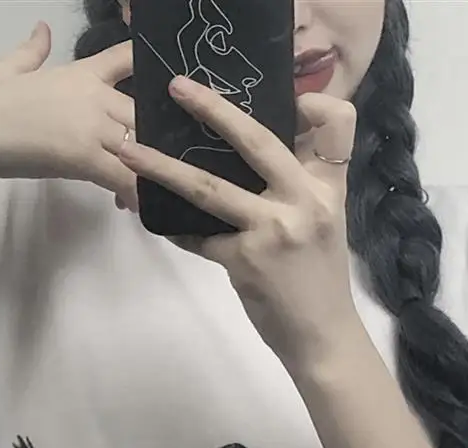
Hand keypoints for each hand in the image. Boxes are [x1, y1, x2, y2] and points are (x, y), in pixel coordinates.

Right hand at [0, 23, 137, 210]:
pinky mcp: (84, 157)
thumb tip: (43, 28)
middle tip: (148, 163)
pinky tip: (135, 207)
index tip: (160, 89)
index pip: (126, 58)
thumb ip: (33, 49)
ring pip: (140, 148)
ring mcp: (91, 126)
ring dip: (146, 171)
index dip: (147, 67)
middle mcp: (94, 96)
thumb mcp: (9, 67)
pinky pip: (123, 177)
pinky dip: (133, 193)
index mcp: (80, 73)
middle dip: (151, 139)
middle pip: (143, 113)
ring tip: (147, 191)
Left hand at [117, 76, 358, 369]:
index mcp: (328, 187)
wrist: (323, 338)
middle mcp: (304, 200)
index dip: (312, 102)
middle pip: (257, 140)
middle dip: (213, 109)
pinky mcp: (245, 260)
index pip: (338, 122)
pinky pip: (199, 237)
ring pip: (209, 187)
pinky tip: (157, 220)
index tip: (288, 99)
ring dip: (163, 168)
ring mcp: (273, 229)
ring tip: (130, 153)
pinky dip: (177, 229)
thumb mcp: (324, 224)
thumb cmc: (320, 281)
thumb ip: (297, 188)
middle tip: (178, 89)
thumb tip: (253, 158)